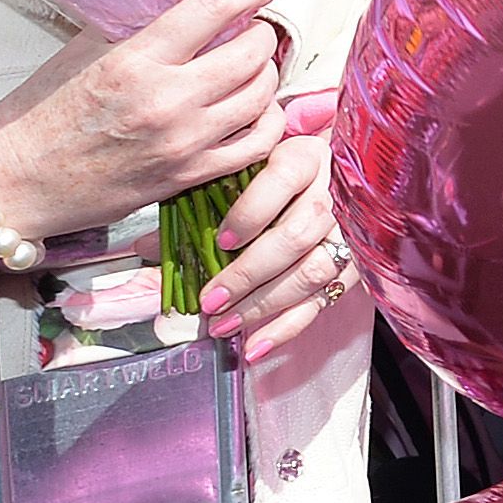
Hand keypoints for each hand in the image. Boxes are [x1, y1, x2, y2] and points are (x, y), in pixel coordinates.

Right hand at [0, 0, 285, 241]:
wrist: (17, 182)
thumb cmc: (43, 116)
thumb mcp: (82, 52)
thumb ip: (134, 24)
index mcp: (134, 60)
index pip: (213, 9)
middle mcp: (165, 100)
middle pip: (251, 53)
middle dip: (261, 33)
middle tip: (253, 28)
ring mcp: (183, 141)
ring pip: (262, 96)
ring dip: (266, 74)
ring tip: (253, 66)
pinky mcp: (190, 176)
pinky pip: (258, 144)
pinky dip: (267, 121)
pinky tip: (255, 110)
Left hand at [198, 131, 343, 361]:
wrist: (336, 174)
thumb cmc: (279, 172)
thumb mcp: (243, 172)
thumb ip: (200, 200)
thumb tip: (148, 246)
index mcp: (305, 157)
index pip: (283, 180)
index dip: (252, 213)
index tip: (222, 241)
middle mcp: (333, 193)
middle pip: (297, 236)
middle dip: (250, 273)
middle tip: (211, 298)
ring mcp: (349, 232)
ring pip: (312, 272)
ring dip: (265, 304)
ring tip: (225, 324)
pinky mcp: (354, 265)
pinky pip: (323, 300)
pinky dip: (289, 327)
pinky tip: (257, 346)